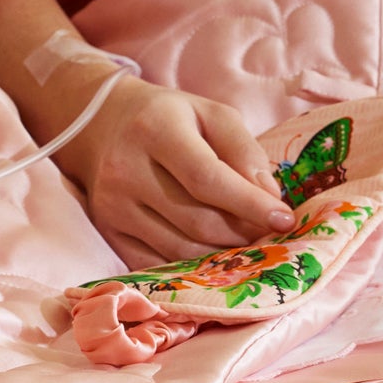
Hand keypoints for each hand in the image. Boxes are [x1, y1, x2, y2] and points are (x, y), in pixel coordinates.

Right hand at [56, 75, 295, 266]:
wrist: (97, 123)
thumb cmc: (169, 118)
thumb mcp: (211, 114)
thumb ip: (244, 151)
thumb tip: (270, 199)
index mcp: (155, 130)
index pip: (208, 179)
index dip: (250, 205)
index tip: (285, 219)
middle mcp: (126, 170)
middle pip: (198, 221)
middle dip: (242, 233)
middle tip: (268, 233)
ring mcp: (112, 206)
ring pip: (180, 249)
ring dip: (222, 254)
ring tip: (246, 243)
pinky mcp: (108, 231)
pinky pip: (157, 264)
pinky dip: (192, 268)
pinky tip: (213, 257)